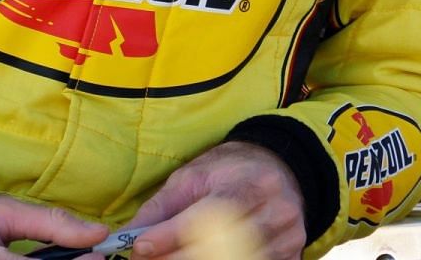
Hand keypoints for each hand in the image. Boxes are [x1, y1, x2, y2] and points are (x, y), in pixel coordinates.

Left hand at [124, 141, 303, 259]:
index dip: (171, 236)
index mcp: (249, 185)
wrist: (276, 169)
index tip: (141, 246)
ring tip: (173, 257)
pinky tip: (199, 257)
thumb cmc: (227, 173)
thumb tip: (129, 235)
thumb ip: (161, 207)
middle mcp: (275, 212)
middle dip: (177, 257)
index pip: (208, 217)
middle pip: (220, 247)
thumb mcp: (191, 178)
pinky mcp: (290, 256)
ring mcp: (287, 238)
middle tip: (149, 257)